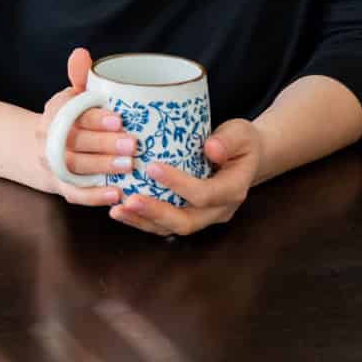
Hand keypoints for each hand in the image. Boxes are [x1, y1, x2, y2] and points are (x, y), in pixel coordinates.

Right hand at [36, 47, 135, 206]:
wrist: (42, 149)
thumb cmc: (71, 119)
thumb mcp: (72, 96)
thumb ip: (80, 77)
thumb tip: (81, 53)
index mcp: (55, 112)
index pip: (72, 113)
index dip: (95, 117)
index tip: (119, 119)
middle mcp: (49, 138)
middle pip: (74, 142)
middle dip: (104, 144)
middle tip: (133, 144)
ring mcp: (52, 164)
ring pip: (75, 167)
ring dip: (102, 167)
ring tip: (129, 166)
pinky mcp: (60, 186)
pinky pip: (74, 194)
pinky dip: (95, 196)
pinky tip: (117, 194)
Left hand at [109, 117, 265, 238]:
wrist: (244, 159)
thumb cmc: (241, 142)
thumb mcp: (241, 132)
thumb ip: (228, 140)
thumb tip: (210, 148)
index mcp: (234, 190)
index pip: (205, 194)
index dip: (179, 184)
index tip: (152, 168)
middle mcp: (219, 211)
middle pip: (186, 222)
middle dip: (155, 213)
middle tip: (129, 200)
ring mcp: (204, 218)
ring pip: (171, 229)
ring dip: (143, 221)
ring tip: (117, 210)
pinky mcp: (189, 217)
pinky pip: (163, 225)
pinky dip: (141, 220)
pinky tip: (120, 210)